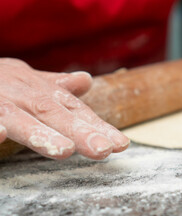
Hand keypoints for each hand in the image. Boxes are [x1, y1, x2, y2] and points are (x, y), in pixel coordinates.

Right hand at [0, 58, 129, 159]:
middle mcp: (25, 96)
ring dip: (43, 134)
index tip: (121, 144)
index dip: (99, 127)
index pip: (76, 111)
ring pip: (22, 119)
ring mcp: (0, 102)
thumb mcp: (30, 80)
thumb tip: (87, 80)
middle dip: (80, 132)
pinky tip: (1, 135)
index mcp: (42, 93)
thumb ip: (58, 86)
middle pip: (56, 114)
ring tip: (64, 151)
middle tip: (103, 149)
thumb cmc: (1, 79)